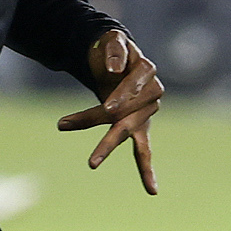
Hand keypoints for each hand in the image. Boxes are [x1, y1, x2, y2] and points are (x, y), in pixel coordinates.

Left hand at [57, 29, 161, 192]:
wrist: (116, 58)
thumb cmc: (113, 47)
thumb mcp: (112, 40)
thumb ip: (114, 50)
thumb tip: (113, 70)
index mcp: (147, 71)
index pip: (133, 88)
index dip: (121, 98)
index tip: (107, 108)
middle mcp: (152, 94)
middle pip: (125, 115)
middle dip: (104, 129)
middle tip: (77, 133)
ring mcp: (146, 113)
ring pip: (126, 133)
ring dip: (107, 146)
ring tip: (91, 163)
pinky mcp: (139, 126)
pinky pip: (143, 150)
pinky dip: (147, 169)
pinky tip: (152, 190)